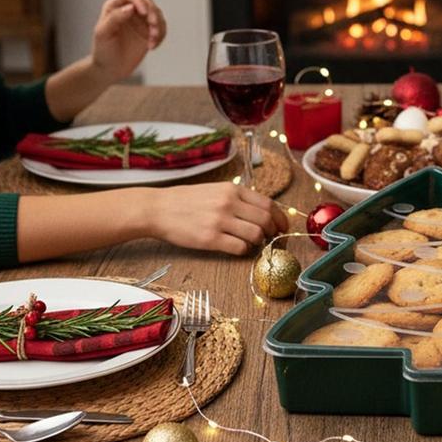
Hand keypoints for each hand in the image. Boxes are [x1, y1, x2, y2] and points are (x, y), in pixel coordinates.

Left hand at [90, 0, 166, 83]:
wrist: (109, 69)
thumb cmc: (103, 50)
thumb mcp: (104, 33)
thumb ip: (115, 18)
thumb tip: (130, 7)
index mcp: (114, 7)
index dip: (139, 1)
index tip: (144, 13)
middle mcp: (129, 11)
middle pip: (147, 2)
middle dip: (153, 13)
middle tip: (153, 26)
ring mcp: (140, 21)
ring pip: (157, 14)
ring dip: (159, 26)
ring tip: (152, 41)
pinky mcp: (149, 32)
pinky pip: (161, 28)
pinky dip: (161, 36)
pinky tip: (152, 46)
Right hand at [150, 183, 288, 255]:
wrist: (158, 209)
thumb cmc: (187, 201)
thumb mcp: (215, 190)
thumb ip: (238, 198)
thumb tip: (263, 212)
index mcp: (232, 190)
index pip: (268, 204)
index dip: (280, 218)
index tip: (282, 227)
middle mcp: (228, 203)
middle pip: (265, 220)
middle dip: (273, 232)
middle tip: (271, 239)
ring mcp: (219, 221)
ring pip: (255, 235)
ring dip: (259, 242)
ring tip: (253, 244)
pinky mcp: (210, 239)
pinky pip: (239, 248)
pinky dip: (244, 251)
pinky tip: (238, 248)